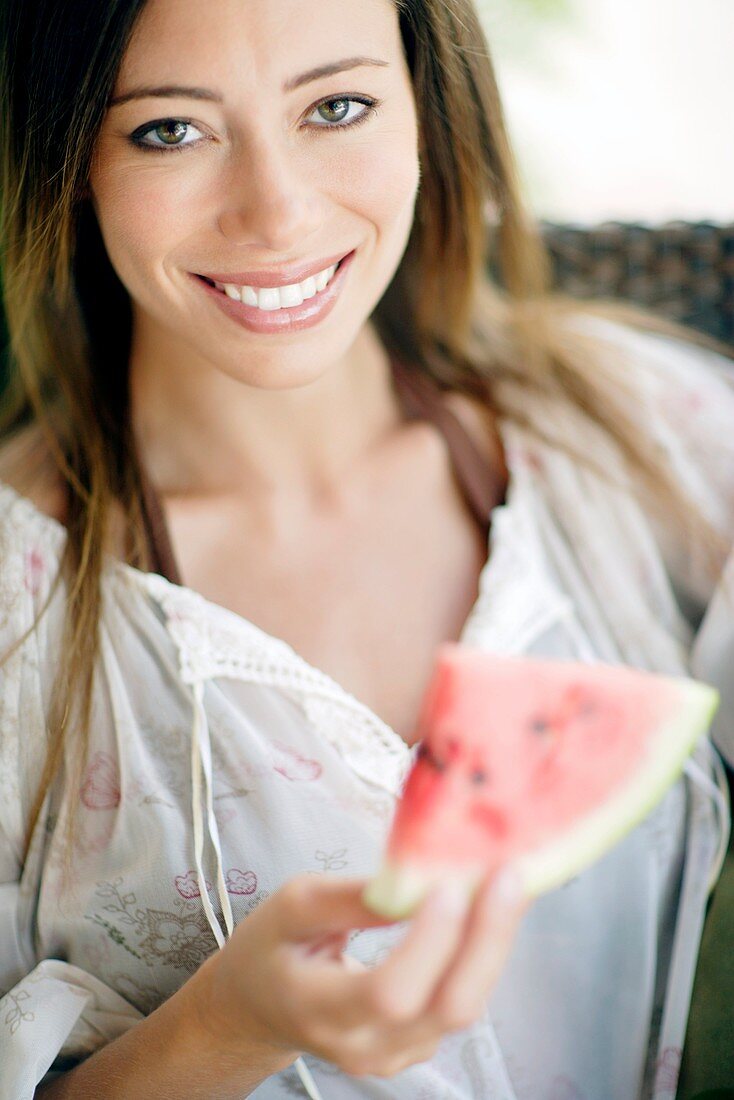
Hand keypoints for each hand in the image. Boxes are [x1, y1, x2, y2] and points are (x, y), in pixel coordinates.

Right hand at [194, 868, 527, 1079]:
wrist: (260, 1005)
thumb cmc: (271, 949)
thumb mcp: (291, 905)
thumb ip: (348, 897)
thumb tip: (411, 880)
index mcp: (320, 1009)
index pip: (389, 992)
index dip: (429, 943)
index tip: (449, 885)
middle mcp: (364, 1046)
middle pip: (447, 1006)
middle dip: (487, 937)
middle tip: (509, 875)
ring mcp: (397, 1054)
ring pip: (465, 1005)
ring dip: (493, 940)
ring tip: (508, 880)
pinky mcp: (419, 1044)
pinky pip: (463, 999)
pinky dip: (482, 952)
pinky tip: (489, 908)